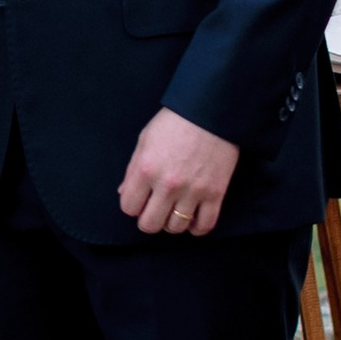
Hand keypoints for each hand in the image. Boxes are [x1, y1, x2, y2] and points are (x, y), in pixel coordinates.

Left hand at [119, 108, 239, 237]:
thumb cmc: (175, 121)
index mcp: (146, 169)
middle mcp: (167, 184)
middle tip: (155, 209)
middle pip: (150, 224)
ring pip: (176, 228)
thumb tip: (124, 193)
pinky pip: (205, 226)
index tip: (140, 200)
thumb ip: (133, 170)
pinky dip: (197, 228)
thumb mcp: (145, 139)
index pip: (129, 207)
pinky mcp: (215, 193)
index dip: (132, 205)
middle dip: (149, 219)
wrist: (211, 111)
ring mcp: (193, 191)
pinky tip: (193, 218)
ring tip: (174, 210)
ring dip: (172, 223)